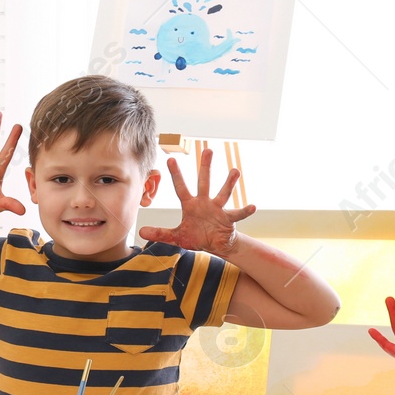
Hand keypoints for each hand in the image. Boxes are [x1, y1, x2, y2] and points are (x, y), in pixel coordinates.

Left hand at [137, 148, 253, 254]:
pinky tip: (253, 206)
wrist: (215, 244)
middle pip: (204, 182)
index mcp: (190, 205)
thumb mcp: (177, 237)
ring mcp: (218, 209)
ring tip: (235, 171)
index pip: (181, 187)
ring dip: (229, 182)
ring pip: (223, 193)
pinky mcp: (229, 219)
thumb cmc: (197, 236)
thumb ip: (160, 233)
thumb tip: (140, 232)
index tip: (170, 159)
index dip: (176, 175)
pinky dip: (245, 211)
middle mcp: (205, 202)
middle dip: (205, 167)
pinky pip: (238, 214)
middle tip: (207, 149)